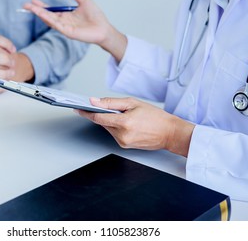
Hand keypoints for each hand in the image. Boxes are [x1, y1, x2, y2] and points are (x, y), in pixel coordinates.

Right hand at [23, 0, 126, 61]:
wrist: (104, 28)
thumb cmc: (96, 16)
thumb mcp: (83, 0)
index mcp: (66, 15)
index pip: (50, 10)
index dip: (41, 6)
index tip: (32, 1)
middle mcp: (64, 22)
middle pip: (47, 16)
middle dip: (36, 10)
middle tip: (25, 5)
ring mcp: (65, 28)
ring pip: (50, 21)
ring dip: (41, 15)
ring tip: (32, 9)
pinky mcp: (69, 33)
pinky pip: (58, 26)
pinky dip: (50, 21)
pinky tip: (44, 15)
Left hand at [75, 97, 194, 156]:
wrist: (170, 133)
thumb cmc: (155, 117)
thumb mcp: (133, 103)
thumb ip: (112, 102)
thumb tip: (94, 101)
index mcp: (124, 123)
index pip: (98, 117)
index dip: (86, 112)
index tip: (78, 108)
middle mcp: (121, 135)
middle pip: (102, 122)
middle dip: (101, 114)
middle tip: (105, 106)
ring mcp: (123, 142)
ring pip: (107, 128)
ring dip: (109, 120)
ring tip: (123, 114)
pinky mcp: (124, 146)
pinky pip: (114, 133)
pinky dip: (115, 126)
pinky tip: (126, 122)